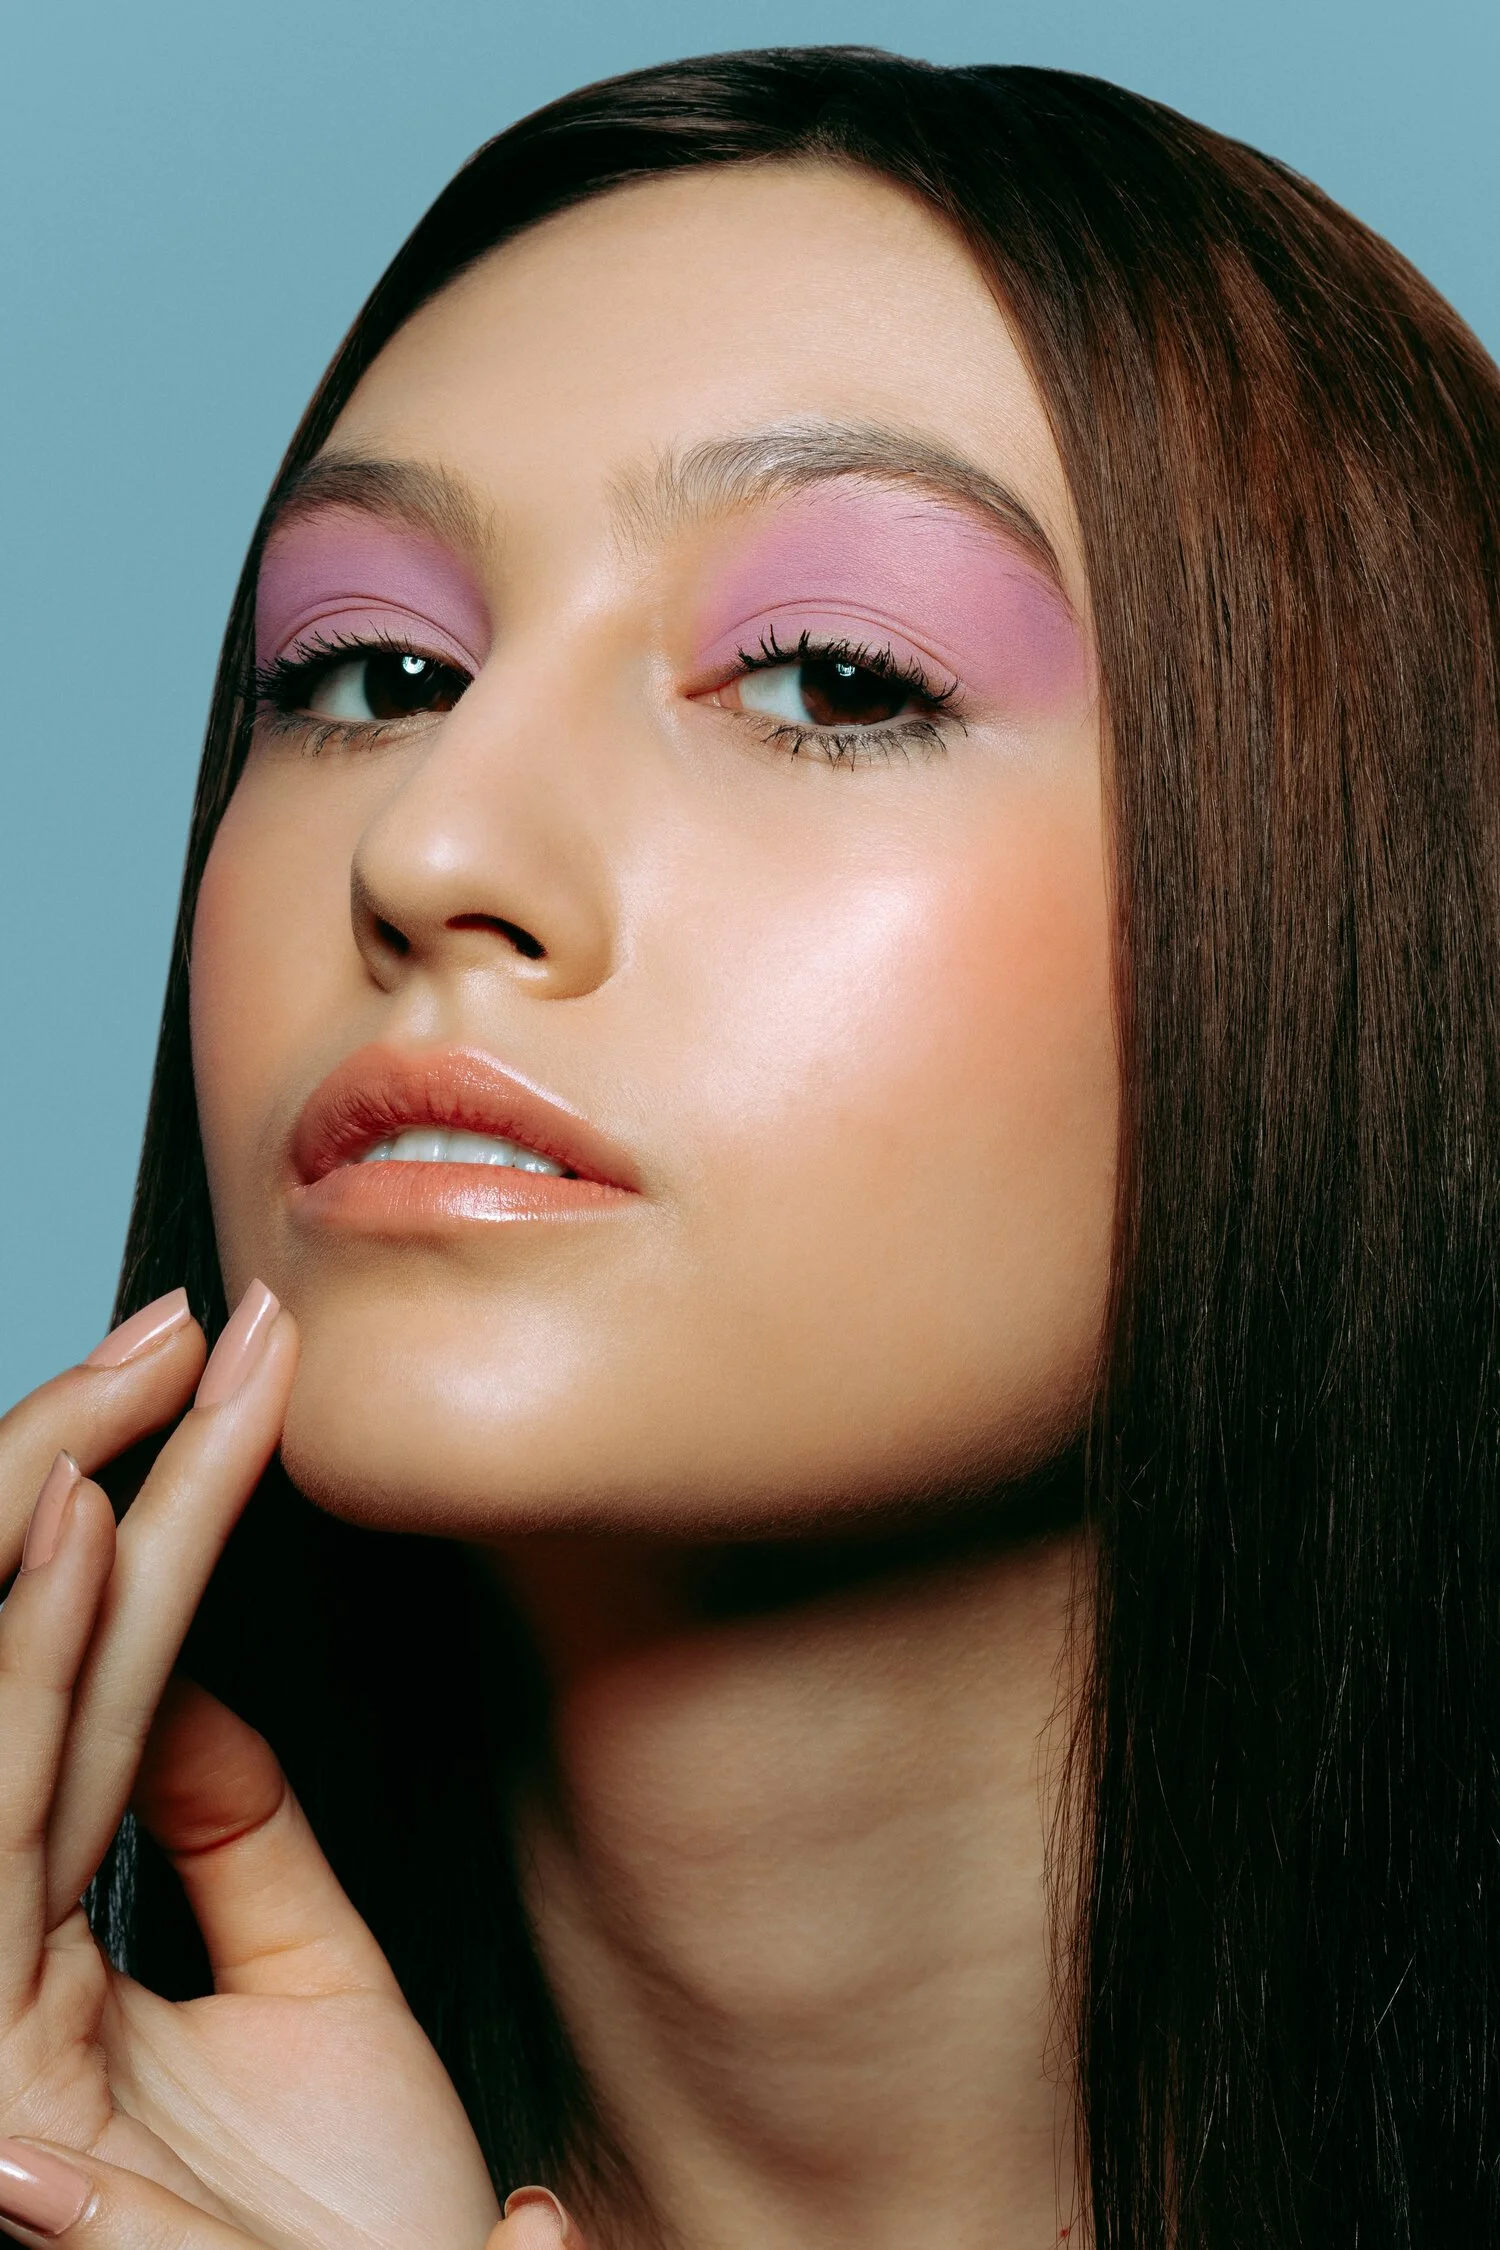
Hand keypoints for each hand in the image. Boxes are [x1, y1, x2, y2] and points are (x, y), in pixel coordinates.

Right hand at [0, 1288, 500, 2249]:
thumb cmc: (342, 2217)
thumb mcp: (306, 1989)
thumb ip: (231, 1839)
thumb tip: (187, 1680)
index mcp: (64, 1930)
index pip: (107, 1673)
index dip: (170, 1513)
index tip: (242, 1376)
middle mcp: (4, 1944)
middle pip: (38, 1660)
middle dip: (106, 1474)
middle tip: (197, 1323)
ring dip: (49, 1526)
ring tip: (128, 1379)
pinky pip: (3, 1818)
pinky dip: (33, 1665)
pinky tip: (77, 1538)